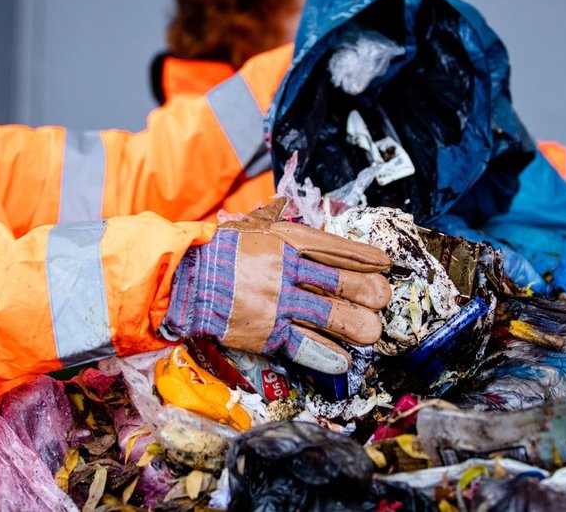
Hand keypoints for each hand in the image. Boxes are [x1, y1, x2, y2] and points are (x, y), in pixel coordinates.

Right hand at [161, 199, 391, 373]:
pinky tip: (344, 359)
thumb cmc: (211, 251)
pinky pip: (307, 346)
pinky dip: (329, 355)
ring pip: (332, 316)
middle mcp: (286, 270)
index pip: (335, 249)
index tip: (384, 264)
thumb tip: (282, 207)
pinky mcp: (267, 332)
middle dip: (370, 292)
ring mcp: (278, 302)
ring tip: (372, 330)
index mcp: (283, 241)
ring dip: (358, 325)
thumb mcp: (245, 226)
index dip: (364, 258)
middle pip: (343, 282)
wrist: (180, 280)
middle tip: (382, 298)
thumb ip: (269, 221)